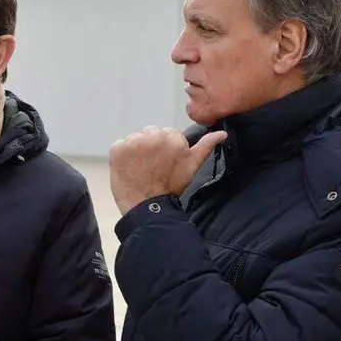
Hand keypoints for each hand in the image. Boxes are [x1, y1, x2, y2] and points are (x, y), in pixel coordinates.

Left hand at [109, 125, 226, 214]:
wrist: (148, 206)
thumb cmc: (171, 187)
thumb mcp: (192, 166)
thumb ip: (206, 146)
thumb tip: (222, 134)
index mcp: (172, 136)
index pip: (164, 134)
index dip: (163, 150)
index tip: (163, 163)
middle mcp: (153, 134)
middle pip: (149, 133)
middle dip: (149, 147)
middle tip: (151, 167)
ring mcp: (133, 141)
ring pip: (134, 140)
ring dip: (135, 152)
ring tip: (140, 169)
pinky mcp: (118, 148)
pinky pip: (119, 147)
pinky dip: (121, 157)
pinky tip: (128, 169)